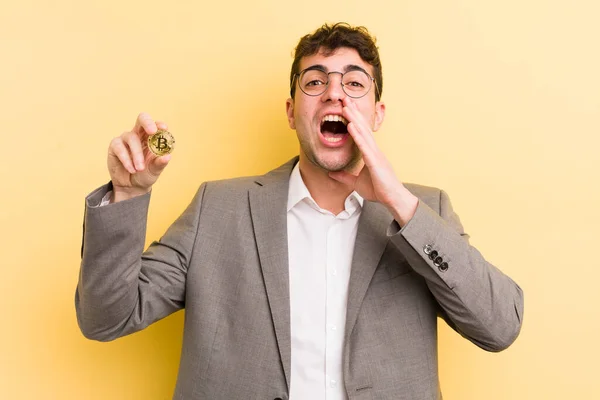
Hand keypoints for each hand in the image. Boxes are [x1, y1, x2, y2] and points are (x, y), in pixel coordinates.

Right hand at [107, 113, 171, 201]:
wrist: (132, 187)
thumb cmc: (146, 174)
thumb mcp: (155, 171)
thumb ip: (160, 163)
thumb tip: (168, 156)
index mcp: (152, 138)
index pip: (156, 125)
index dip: (159, 124)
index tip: (164, 128)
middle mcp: (139, 135)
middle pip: (141, 119)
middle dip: (147, 123)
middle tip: (152, 131)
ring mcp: (126, 139)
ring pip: (131, 138)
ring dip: (137, 154)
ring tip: (140, 169)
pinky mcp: (115, 146)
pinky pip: (119, 147)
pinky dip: (126, 159)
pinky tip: (131, 169)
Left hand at [328, 98, 417, 225]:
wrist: (393, 199)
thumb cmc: (379, 190)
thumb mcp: (356, 182)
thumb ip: (344, 177)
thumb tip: (331, 174)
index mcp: (370, 153)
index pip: (360, 132)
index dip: (353, 118)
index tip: (346, 107)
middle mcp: (374, 150)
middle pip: (362, 127)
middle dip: (353, 112)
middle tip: (345, 98)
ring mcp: (376, 154)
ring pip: (363, 132)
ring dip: (354, 118)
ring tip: (345, 106)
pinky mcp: (375, 162)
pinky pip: (365, 146)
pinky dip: (357, 135)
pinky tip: (350, 125)